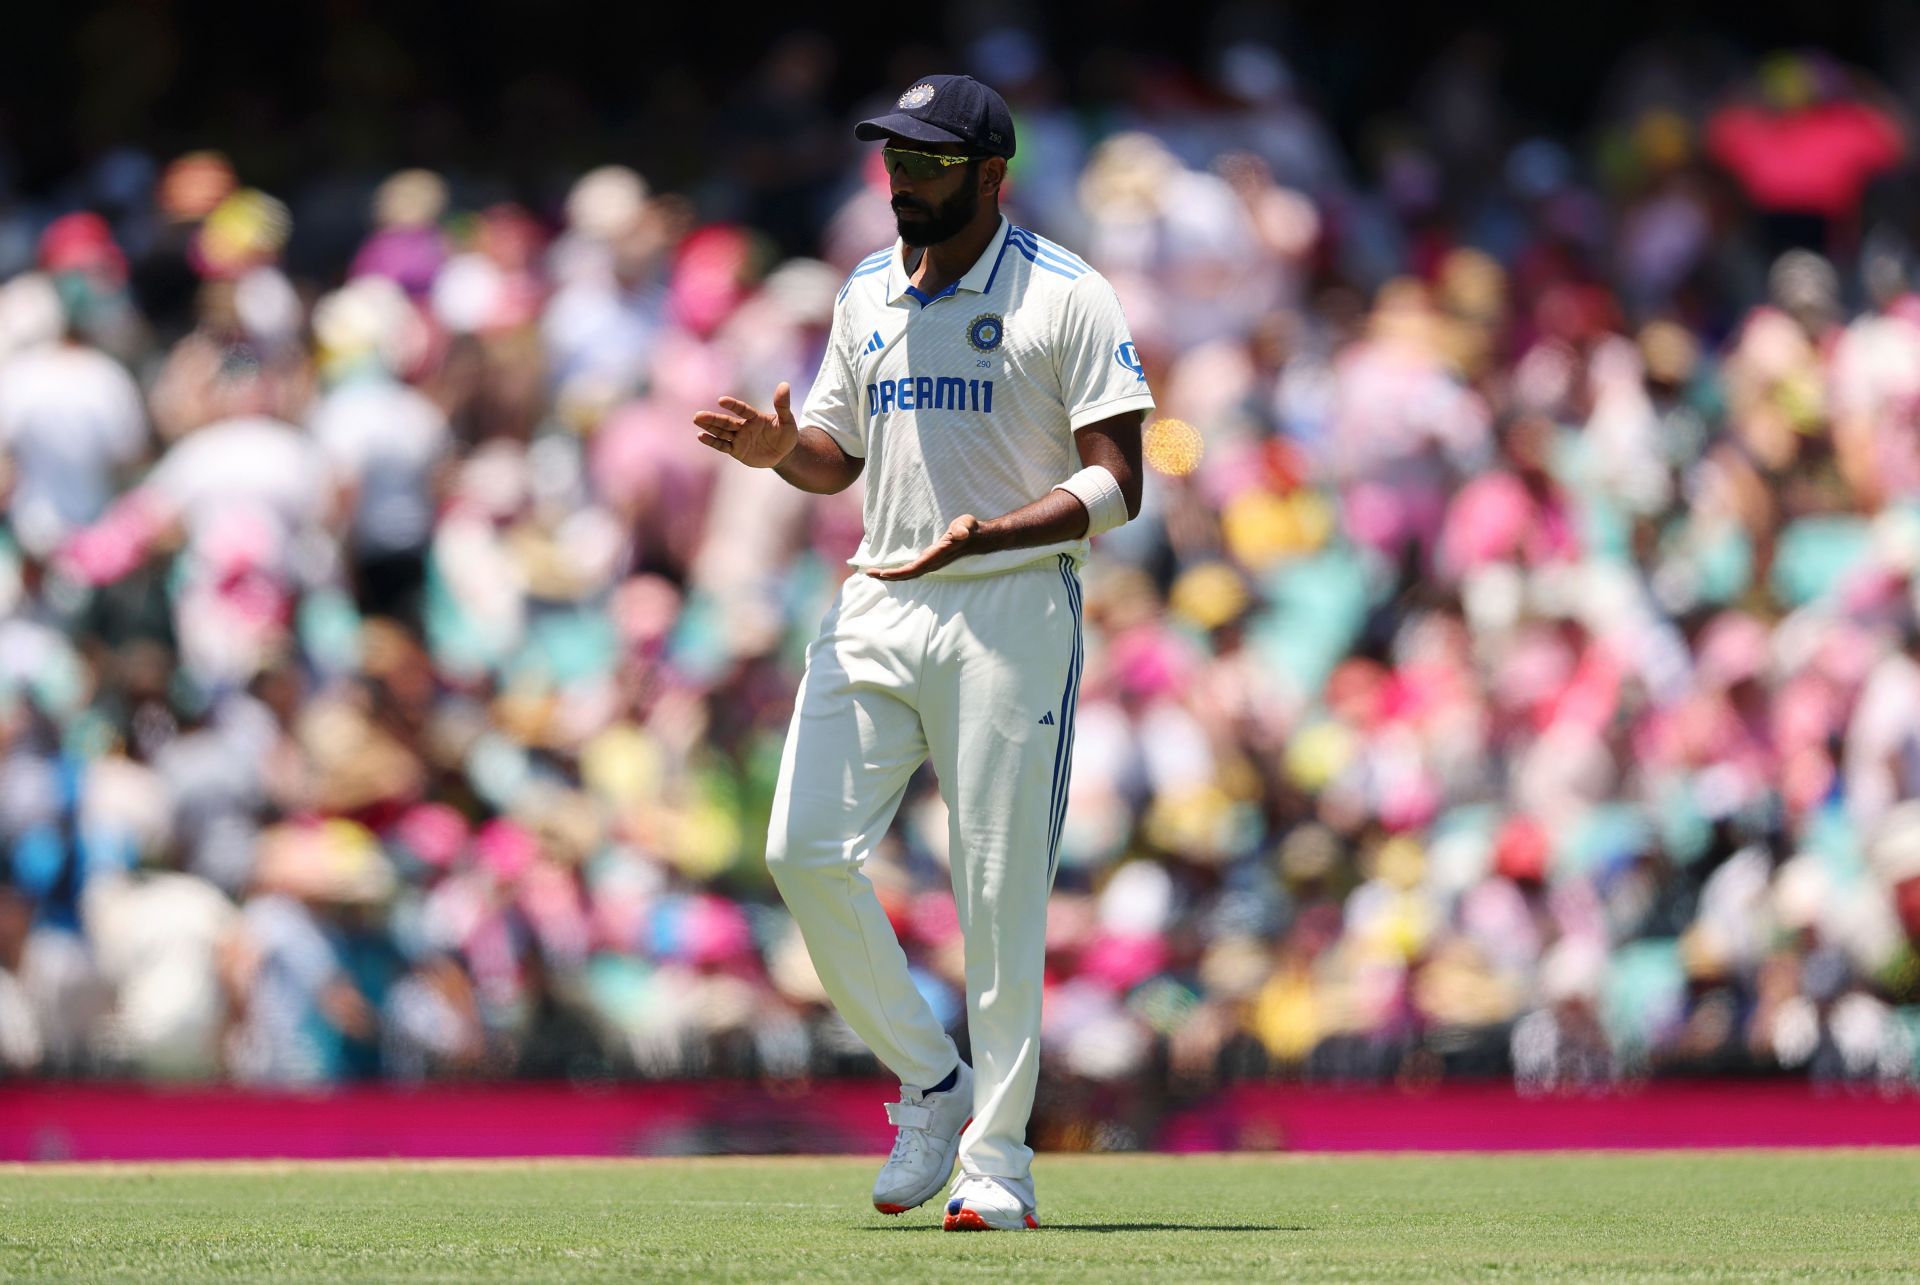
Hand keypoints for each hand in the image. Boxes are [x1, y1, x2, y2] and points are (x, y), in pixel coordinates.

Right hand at [693, 382, 799, 467]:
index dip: (733, 405)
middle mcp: (744, 426)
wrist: (783, 453)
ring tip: (696, 420)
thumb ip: (782, 405)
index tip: (722, 400)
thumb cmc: (786, 434)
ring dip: (709, 427)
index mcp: (755, 417)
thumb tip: (784, 385)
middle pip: (726, 422)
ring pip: (721, 432)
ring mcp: (739, 438)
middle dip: (713, 418)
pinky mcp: (736, 450)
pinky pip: (723, 446)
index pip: (742, 410)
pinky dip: (712, 442)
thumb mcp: (787, 420)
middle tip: (698, 415)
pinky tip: (701, 436)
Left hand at [866, 515, 983, 580]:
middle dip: (888, 576)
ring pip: (908, 574)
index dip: (898, 573)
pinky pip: (911, 570)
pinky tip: (889, 571)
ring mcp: (930, 564)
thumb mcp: (965, 525)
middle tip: (868, 573)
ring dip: (891, 575)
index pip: (914, 568)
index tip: (883, 574)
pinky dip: (898, 572)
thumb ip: (962, 529)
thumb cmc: (968, 529)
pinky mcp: (929, 561)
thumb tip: (962, 533)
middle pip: (907, 575)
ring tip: (873, 573)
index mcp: (936, 556)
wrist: (975, 537)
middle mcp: (932, 563)